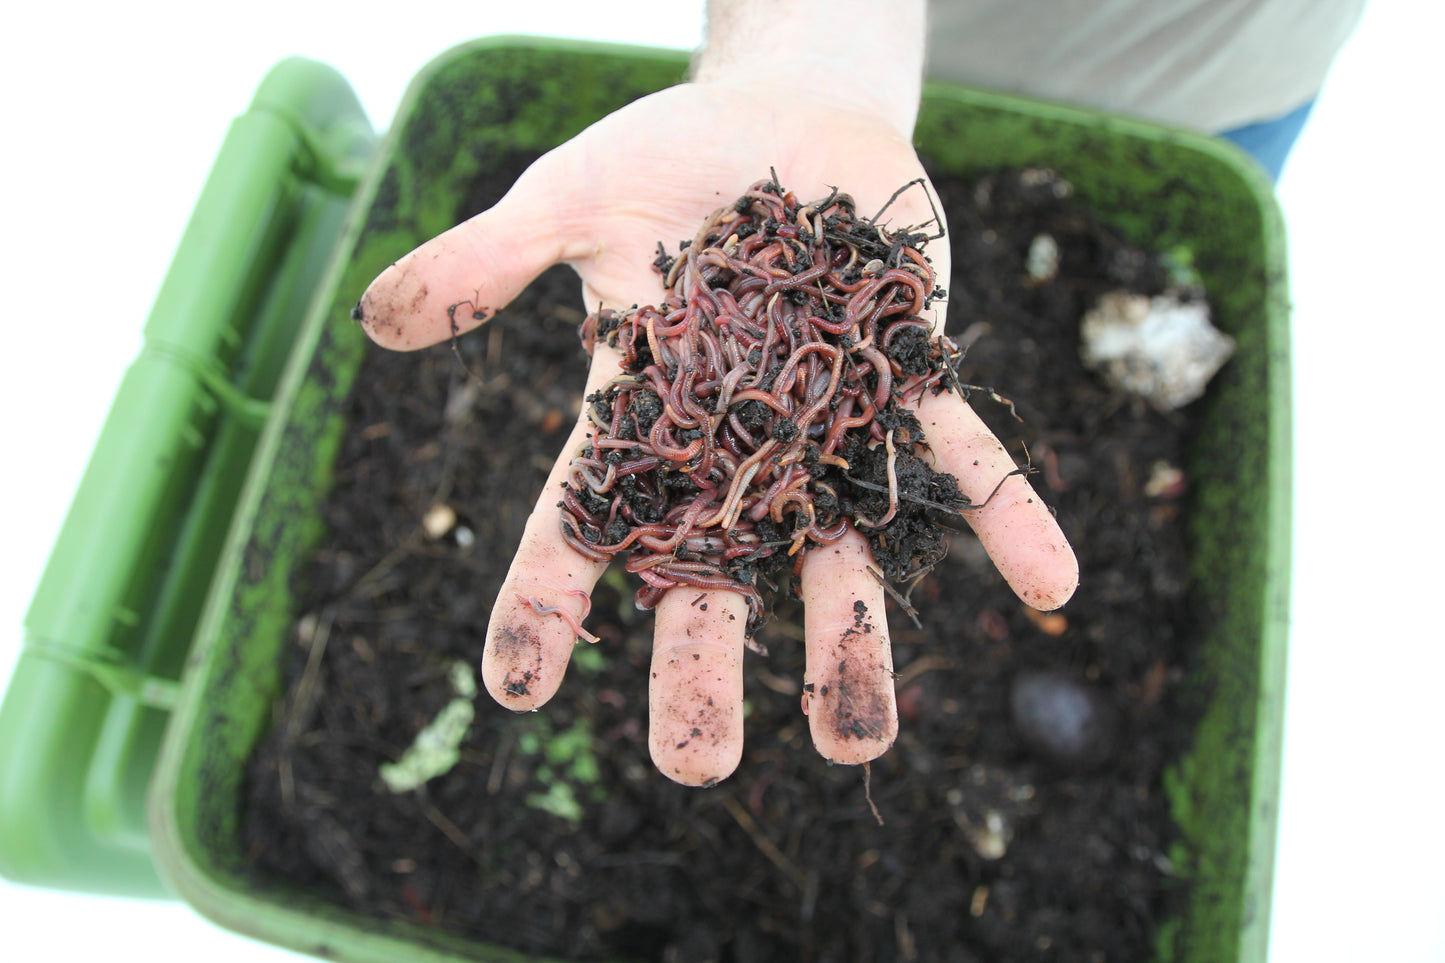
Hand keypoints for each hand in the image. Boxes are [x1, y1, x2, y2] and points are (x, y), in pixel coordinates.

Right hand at [356, 76, 1076, 785]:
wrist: (787, 118)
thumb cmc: (667, 162)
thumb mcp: (568, 200)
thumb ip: (486, 261)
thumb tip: (375, 320)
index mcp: (639, 411)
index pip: (582, 519)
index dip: (548, 601)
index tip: (519, 690)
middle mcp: (731, 443)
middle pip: (710, 568)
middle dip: (702, 663)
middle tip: (694, 766)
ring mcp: (824, 421)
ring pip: (836, 548)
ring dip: (851, 640)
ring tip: (858, 744)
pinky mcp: (909, 376)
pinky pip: (961, 455)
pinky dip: (1005, 512)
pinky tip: (1054, 582)